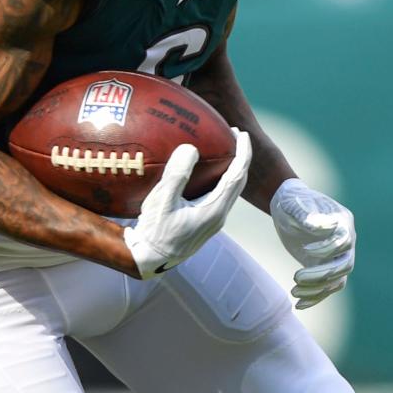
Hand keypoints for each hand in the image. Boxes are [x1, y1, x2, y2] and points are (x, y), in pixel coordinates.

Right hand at [124, 129, 251, 278]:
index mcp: (214, 210)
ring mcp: (213, 221)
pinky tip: (206, 172)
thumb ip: (177, 175)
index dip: (243, 153)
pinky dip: (220, 179)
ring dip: (231, 169)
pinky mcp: (205, 223)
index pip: (236, 176)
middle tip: (233, 135)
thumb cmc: (155, 231)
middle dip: (240, 158)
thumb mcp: (162, 201)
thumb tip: (191, 149)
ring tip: (222, 150)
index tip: (242, 134)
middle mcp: (219, 216)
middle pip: (238, 183)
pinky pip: (220, 196)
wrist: (150, 259)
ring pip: (230, 190)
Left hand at [270, 178, 353, 308]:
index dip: (326, 248)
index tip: (304, 250)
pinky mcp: (325, 267)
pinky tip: (299, 305)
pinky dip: (315, 298)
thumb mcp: (294, 205)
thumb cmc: (292, 201)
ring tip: (293, 292)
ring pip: (336, 281)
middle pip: (344, 265)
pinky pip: (327, 288)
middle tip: (296, 277)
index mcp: (342, 221)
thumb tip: (318, 228)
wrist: (288, 209)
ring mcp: (337, 256)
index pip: (343, 241)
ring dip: (317, 290)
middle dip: (322, 274)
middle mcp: (346, 241)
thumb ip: (305, 215)